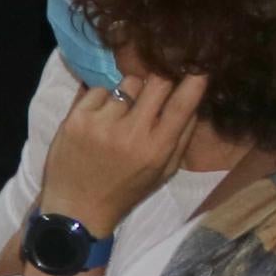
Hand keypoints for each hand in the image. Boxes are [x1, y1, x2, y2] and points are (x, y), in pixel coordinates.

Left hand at [37, 71, 207, 237]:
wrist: (78, 208)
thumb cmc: (125, 190)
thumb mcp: (163, 172)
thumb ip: (181, 138)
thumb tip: (194, 102)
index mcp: (157, 149)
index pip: (182, 105)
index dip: (194, 81)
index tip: (199, 67)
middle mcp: (131, 133)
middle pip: (156, 83)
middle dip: (160, 80)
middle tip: (156, 86)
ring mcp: (101, 124)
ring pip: (127, 84)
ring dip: (129, 93)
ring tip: (122, 113)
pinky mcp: (76, 119)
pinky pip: (99, 90)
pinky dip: (103, 99)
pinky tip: (100, 119)